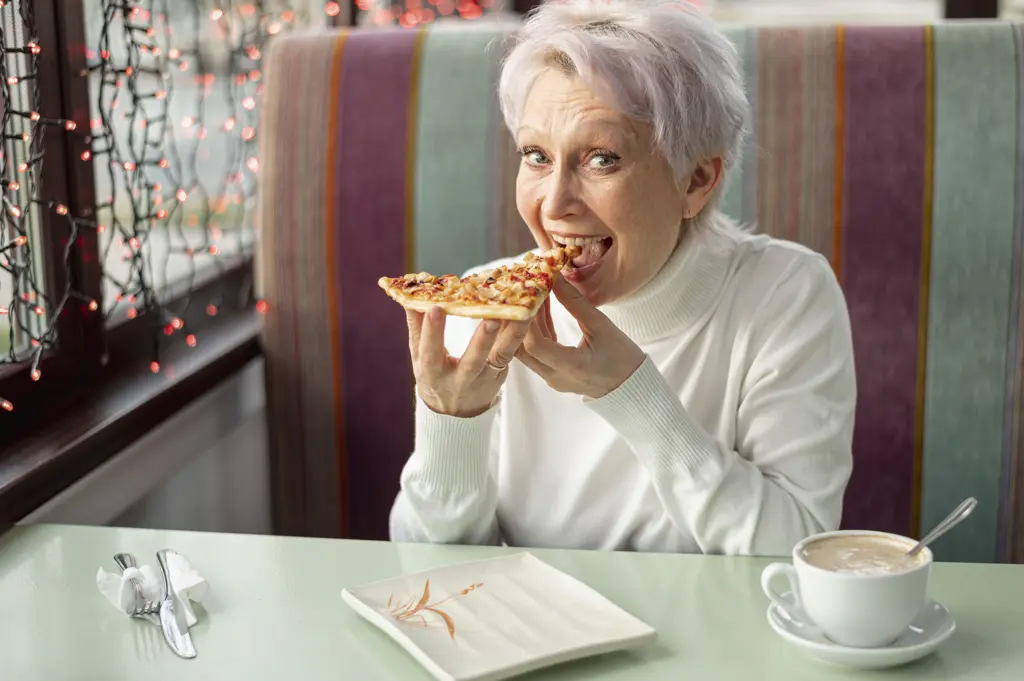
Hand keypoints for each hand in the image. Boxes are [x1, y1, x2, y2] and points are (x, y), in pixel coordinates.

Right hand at [407, 307, 529, 417]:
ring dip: (511, 335)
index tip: (436, 308)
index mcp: (432, 373)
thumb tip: (409, 295)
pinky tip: (524, 315)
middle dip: (482, 340)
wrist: (454, 410)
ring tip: (522, 313)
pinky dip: (517, 334)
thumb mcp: (419, 356)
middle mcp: (459, 380)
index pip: (430, 352)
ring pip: (500, 356)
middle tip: (491, 319)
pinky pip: (510, 353)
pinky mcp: (500, 375)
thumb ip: (416, 326)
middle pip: (472, 361)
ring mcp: (484, 380)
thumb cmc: (434, 375)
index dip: (432, 331)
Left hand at [516, 275, 645, 398]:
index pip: (535, 344)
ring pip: (527, 351)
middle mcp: (556, 376)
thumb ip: (576, 303)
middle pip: (522, 350)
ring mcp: (552, 379)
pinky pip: (537, 354)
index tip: (530, 294)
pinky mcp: (553, 375)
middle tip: (525, 294)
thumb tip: (556, 278)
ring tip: (536, 297)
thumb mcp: (602, 326)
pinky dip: (537, 332)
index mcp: (571, 366)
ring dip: (528, 325)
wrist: (631, 386)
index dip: (527, 319)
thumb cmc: (622, 358)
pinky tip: (543, 311)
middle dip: (520, 321)